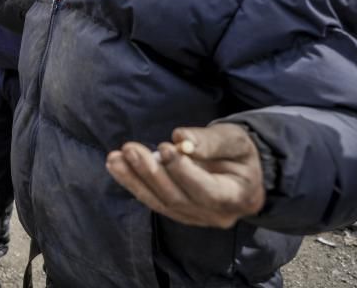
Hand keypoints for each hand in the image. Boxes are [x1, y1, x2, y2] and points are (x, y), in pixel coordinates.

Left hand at [106, 123, 265, 227]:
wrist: (241, 171)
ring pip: (161, 203)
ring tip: (115, 158)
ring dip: (134, 180)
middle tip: (130, 149)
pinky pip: (154, 201)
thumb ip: (209, 141)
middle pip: (178, 199)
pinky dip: (134, 184)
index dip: (184, 172)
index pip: (207, 191)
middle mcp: (216, 215)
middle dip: (151, 173)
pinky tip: (117, 167)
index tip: (164, 148)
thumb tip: (180, 138)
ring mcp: (196, 218)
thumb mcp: (234, 139)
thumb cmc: (240, 153)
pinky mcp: (179, 214)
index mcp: (238, 197)